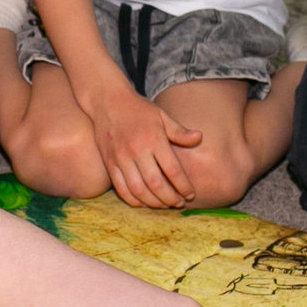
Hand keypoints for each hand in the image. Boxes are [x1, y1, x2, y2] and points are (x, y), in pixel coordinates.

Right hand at [78, 80, 204, 208]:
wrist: (107, 101)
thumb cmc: (138, 109)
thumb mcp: (161, 115)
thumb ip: (179, 131)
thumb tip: (199, 138)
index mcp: (153, 139)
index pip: (172, 169)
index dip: (183, 185)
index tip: (190, 194)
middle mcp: (137, 150)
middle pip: (156, 184)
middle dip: (170, 198)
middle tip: (179, 203)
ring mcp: (121, 158)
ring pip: (138, 190)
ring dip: (153, 202)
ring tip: (164, 204)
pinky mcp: (109, 163)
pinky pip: (121, 188)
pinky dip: (133, 199)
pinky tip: (144, 202)